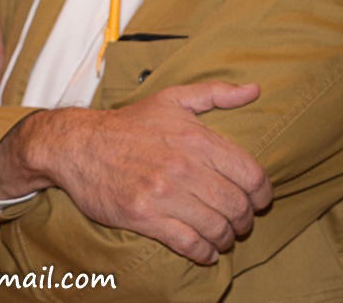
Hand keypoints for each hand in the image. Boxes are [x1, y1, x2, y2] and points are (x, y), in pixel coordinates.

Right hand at [0, 81, 272, 263]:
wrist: (79, 145)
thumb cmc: (130, 123)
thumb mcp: (174, 98)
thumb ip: (217, 93)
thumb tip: (255, 89)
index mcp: (198, 138)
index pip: (250, 174)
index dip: (263, 193)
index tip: (261, 200)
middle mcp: (185, 166)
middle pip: (236, 205)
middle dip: (246, 219)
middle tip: (243, 223)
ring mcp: (164, 193)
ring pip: (215, 227)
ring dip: (226, 238)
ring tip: (225, 238)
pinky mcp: (144, 216)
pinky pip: (187, 242)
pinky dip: (203, 252)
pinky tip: (206, 252)